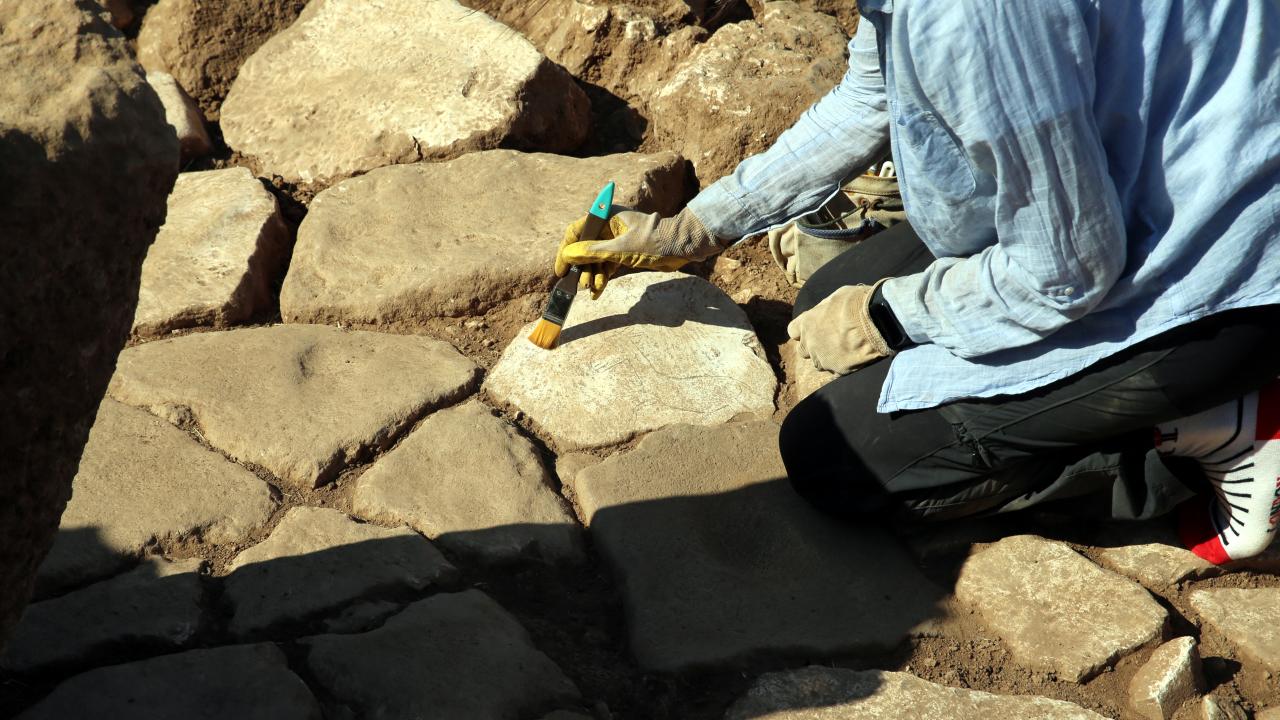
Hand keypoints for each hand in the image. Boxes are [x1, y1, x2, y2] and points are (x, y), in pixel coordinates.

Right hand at [554, 207, 727, 297]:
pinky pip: (607, 265)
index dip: (566, 251)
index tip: (561, 269)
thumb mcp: (620, 249)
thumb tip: (568, 255)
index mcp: (605, 216)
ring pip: (595, 259)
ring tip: (591, 290)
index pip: (576, 231)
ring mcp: (616, 240)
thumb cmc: (654, 242)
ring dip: (591, 275)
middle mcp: (608, 226)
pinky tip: (597, 291)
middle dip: (581, 268)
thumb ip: (592, 252)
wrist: (682, 247)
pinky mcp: (624, 252)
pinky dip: (602, 277)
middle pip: (584, 248)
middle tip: (579, 284)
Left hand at [787, 280, 893, 374]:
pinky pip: (836, 371)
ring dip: (827, 358)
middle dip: (812, 347)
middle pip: (803, 350)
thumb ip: (824, 310)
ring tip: (843, 350)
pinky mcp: (838, 370)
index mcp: (807, 323)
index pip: (793, 331)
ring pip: (819, 363)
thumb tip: (826, 312)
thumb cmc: (855, 303)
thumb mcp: (835, 297)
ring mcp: (823, 359)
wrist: (876, 321)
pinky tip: (853, 357)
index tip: (812, 329)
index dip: (802, 331)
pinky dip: (842, 365)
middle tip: (828, 341)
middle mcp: (810, 343)